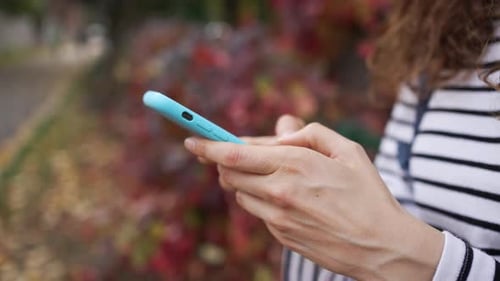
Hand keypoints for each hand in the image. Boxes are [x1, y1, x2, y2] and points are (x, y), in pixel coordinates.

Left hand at [184, 122, 442, 280]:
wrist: (382, 247)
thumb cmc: (368, 194)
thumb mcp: (347, 150)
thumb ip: (309, 133)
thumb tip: (280, 128)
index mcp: (293, 164)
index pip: (232, 154)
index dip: (207, 145)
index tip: (191, 140)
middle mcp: (278, 191)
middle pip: (228, 174)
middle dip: (224, 161)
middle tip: (233, 154)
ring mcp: (276, 217)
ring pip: (240, 193)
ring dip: (246, 180)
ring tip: (276, 177)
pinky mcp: (280, 235)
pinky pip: (258, 211)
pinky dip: (262, 199)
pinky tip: (290, 199)